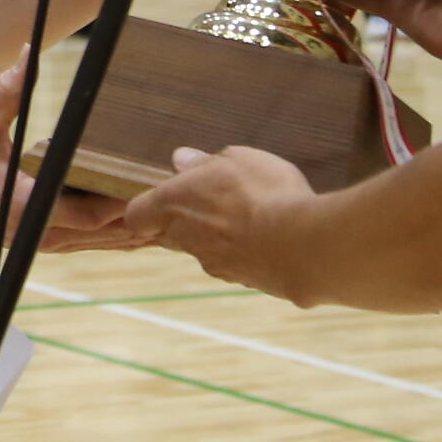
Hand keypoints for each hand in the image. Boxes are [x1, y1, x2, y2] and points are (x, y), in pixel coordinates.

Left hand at [114, 145, 319, 300]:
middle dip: (187, 219)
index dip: (146, 208)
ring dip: (221, 236)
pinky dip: (247, 252)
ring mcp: (215, 264)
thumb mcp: (237, 160)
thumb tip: (181, 160)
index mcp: (174, 204)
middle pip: (170, 233)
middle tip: (217, 200)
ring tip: (254, 216)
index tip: (165, 196)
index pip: (137, 215)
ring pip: (205, 249)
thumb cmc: (265, 194)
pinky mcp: (242, 281)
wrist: (304, 247)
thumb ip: (205, 162)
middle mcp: (187, 239)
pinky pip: (236, 263)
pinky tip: (273, 237)